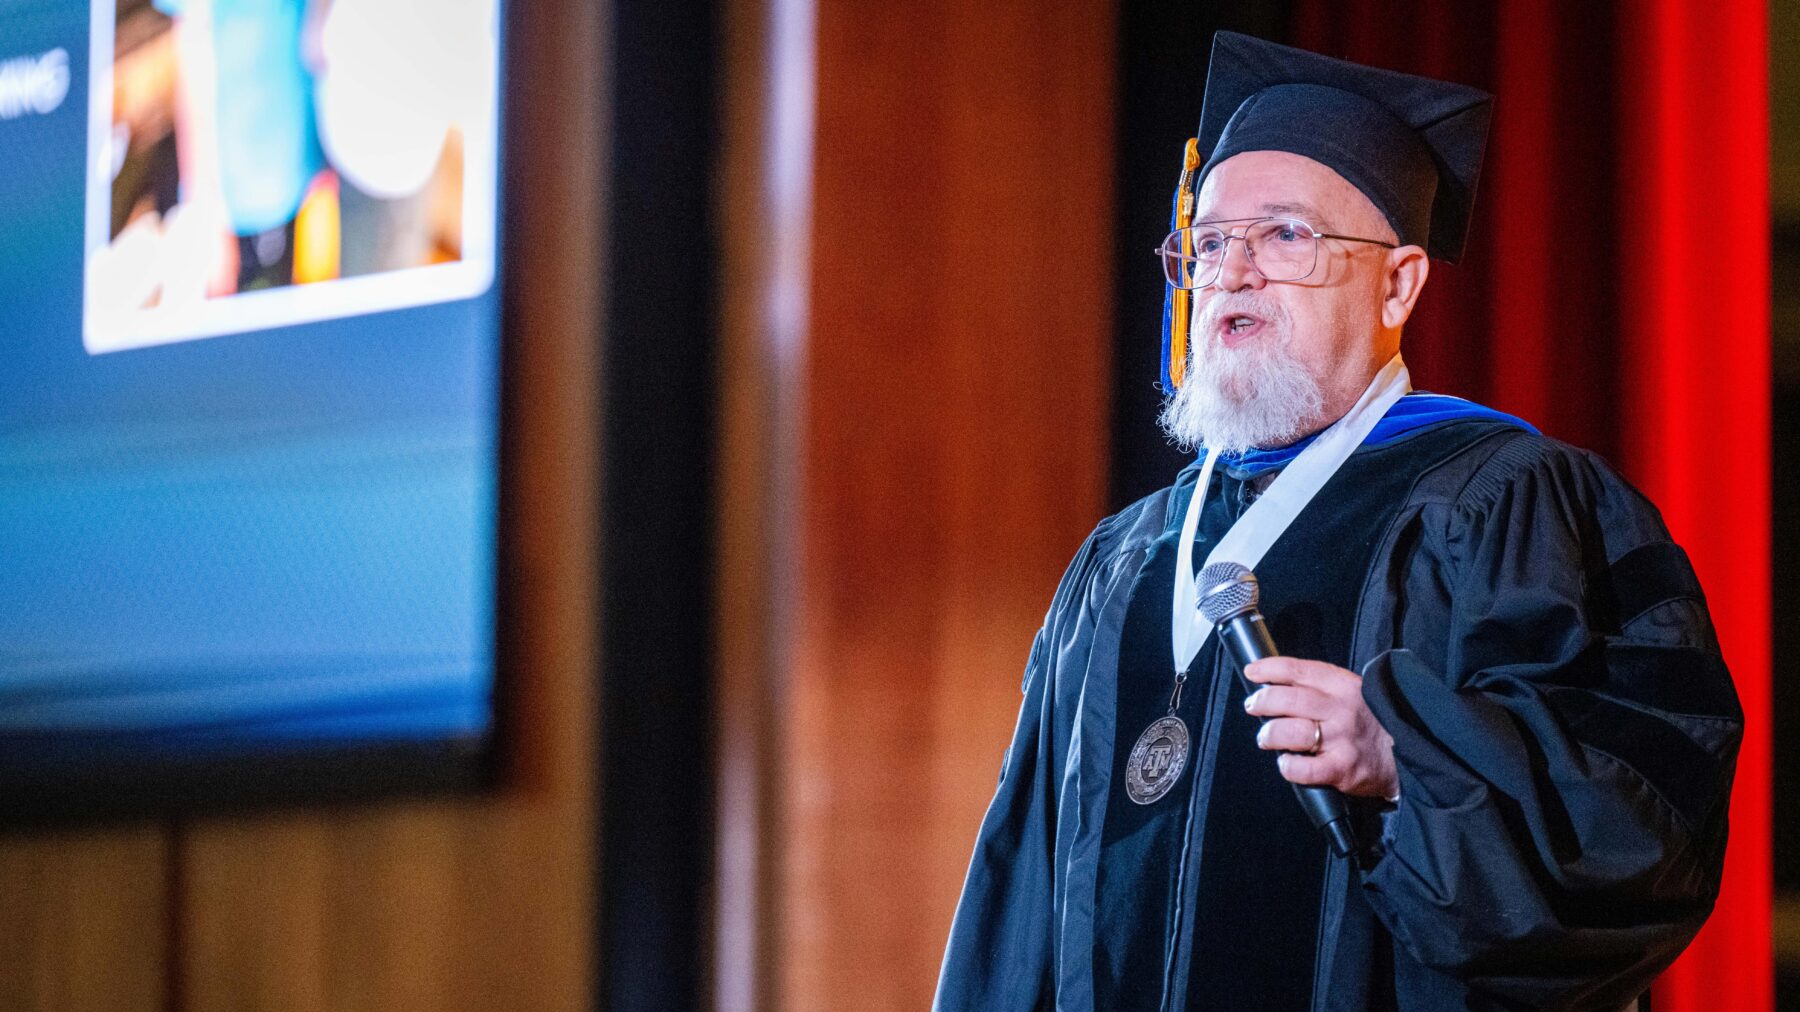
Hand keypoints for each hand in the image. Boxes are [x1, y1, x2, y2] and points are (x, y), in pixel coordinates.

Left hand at [1243, 657, 1397, 799]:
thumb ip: (1318, 687)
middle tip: (1253, 706)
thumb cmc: (1369, 722)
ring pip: (1291, 732)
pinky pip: (1304, 768)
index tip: (1252, 672)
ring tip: (1267, 738)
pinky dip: (1288, 766)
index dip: (1269, 668)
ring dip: (1270, 734)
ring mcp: (1342, 739)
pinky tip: (1287, 763)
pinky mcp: (1343, 768)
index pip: (1298, 670)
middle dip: (1262, 701)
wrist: (1407, 754)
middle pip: (1289, 699)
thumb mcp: (1351, 692)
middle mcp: (1342, 709)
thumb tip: (1274, 685)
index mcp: (1343, 686)